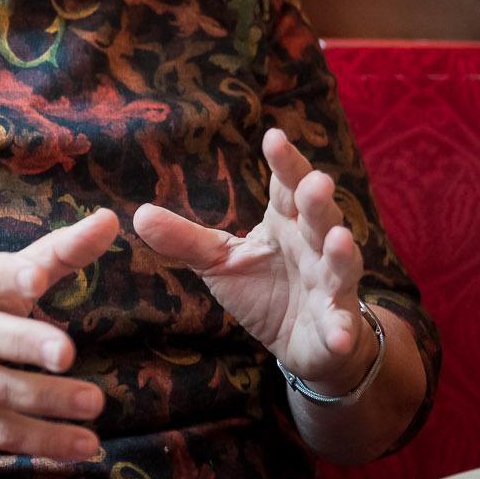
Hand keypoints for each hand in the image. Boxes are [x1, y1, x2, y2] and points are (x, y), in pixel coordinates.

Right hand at [0, 209, 118, 459]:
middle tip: (66, 351)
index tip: (36, 278)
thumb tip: (110, 220)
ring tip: (93, 400)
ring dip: (43, 399)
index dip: (4, 276)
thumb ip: (57, 252)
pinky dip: (42, 441)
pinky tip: (84, 443)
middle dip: (22, 342)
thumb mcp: (0, 278)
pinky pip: (0, 433)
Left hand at [132, 129, 373, 393]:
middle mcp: (312, 246)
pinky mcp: (336, 323)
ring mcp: (330, 284)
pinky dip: (341, 329)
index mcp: (284, 222)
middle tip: (316, 180)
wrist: (300, 342)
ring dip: (341, 252)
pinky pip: (340, 325)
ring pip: (340, 263)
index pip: (285, 186)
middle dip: (317, 199)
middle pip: (318, 216)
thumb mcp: (218, 261)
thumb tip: (138, 214)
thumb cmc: (263, 289)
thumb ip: (185, 238)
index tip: (273, 136)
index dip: (283, 162)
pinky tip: (339, 335)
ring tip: (338, 239)